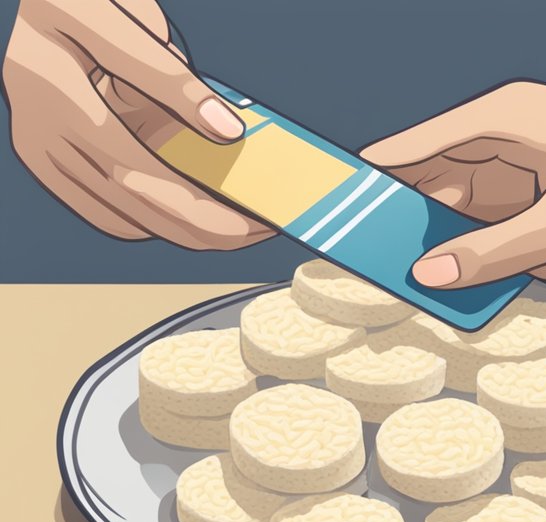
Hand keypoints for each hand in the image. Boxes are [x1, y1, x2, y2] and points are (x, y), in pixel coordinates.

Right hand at [3, 0, 272, 248]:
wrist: (50, 2)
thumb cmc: (83, 1)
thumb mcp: (122, 23)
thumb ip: (168, 76)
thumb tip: (226, 130)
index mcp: (51, 93)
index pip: (128, 168)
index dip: (193, 199)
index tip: (250, 215)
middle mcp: (40, 134)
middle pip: (132, 205)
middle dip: (204, 228)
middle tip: (262, 229)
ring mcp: (47, 156)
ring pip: (127, 221)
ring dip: (188, 230)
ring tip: (245, 221)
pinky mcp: (61, 168)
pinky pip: (118, 213)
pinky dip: (166, 218)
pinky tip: (208, 210)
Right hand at [361, 68, 545, 286]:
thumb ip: (499, 250)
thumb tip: (428, 275)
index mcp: (499, 126)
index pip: (411, 152)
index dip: (365, 181)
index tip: (320, 211)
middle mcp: (501, 157)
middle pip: (426, 195)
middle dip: (390, 231)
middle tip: (344, 272)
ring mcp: (520, 193)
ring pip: (455, 230)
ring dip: (429, 260)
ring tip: (380, 297)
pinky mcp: (541, 225)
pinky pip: (491, 252)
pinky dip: (470, 276)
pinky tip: (444, 304)